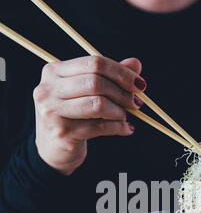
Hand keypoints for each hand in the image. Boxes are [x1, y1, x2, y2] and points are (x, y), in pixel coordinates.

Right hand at [33, 56, 145, 174]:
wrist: (53, 149)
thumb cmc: (72, 116)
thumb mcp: (87, 92)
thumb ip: (109, 76)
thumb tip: (135, 64)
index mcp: (53, 71)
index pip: (94, 63)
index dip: (121, 73)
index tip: (139, 85)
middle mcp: (48, 89)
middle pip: (96, 82)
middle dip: (122, 93)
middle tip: (136, 103)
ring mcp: (52, 112)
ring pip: (98, 104)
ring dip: (119, 111)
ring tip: (126, 116)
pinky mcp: (62, 133)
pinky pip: (99, 127)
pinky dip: (117, 127)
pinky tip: (126, 128)